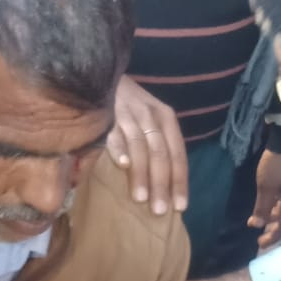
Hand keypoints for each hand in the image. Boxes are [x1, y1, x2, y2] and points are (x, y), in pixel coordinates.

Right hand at [106, 75, 188, 218]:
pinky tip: (122, 164)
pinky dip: (119, 148)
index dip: (179, 181)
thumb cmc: (128, 104)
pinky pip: (114, 132)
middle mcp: (150, 115)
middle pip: (160, 154)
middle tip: (159, 210)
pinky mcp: (106, 112)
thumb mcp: (150, 119)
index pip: (177, 153)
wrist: (102, 71)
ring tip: (139, 198)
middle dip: (161, 184)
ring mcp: (128, 113)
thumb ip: (157, 145)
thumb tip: (164, 184)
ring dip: (140, 174)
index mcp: (166, 118)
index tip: (179, 206)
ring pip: (140, 146)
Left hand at [250, 149, 280, 250]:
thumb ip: (262, 208)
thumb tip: (257, 225)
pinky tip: (269, 209)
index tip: (260, 244)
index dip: (272, 237)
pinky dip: (278, 209)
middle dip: (274, 231)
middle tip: (261, 238)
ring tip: (262, 224)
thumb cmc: (277, 164)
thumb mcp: (266, 187)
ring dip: (275, 220)